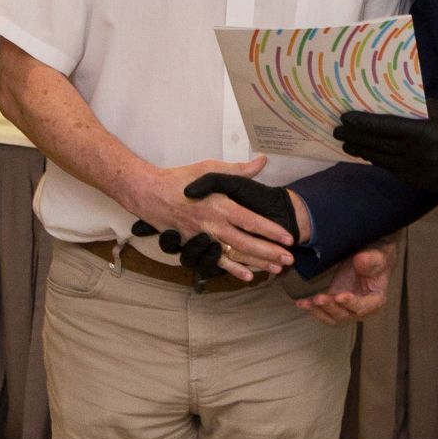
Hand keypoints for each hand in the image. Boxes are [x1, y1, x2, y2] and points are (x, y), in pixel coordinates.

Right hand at [128, 155, 293, 281]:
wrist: (149, 193)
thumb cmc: (180, 178)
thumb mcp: (210, 168)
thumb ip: (238, 169)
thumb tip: (261, 161)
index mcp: (219, 204)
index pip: (250, 220)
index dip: (270, 230)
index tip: (288, 238)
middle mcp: (213, 223)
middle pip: (246, 242)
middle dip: (269, 252)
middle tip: (289, 259)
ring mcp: (203, 237)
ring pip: (234, 254)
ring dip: (256, 263)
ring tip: (276, 269)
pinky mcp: (194, 245)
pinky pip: (215, 261)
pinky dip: (232, 270)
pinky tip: (248, 276)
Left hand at [296, 240, 396, 326]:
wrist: (368, 261)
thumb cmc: (376, 260)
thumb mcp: (377, 257)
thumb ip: (370, 260)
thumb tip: (360, 259)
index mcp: (376, 300)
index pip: (363, 307)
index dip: (352, 303)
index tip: (340, 296)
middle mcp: (361, 309)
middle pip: (345, 315)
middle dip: (331, 307)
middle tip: (319, 298)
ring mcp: (346, 309)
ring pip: (332, 317)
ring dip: (319, 311)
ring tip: (307, 303)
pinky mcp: (334, 304)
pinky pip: (323, 311)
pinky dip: (312, 308)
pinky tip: (302, 303)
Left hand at [333, 100, 437, 193]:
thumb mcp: (432, 106)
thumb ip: (406, 107)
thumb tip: (374, 103)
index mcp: (425, 132)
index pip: (386, 128)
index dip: (363, 123)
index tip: (344, 118)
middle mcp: (422, 155)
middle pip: (381, 146)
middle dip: (356, 138)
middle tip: (338, 132)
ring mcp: (423, 172)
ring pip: (385, 162)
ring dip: (364, 152)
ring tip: (348, 144)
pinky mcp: (424, 183)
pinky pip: (396, 172)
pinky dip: (381, 162)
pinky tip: (369, 155)